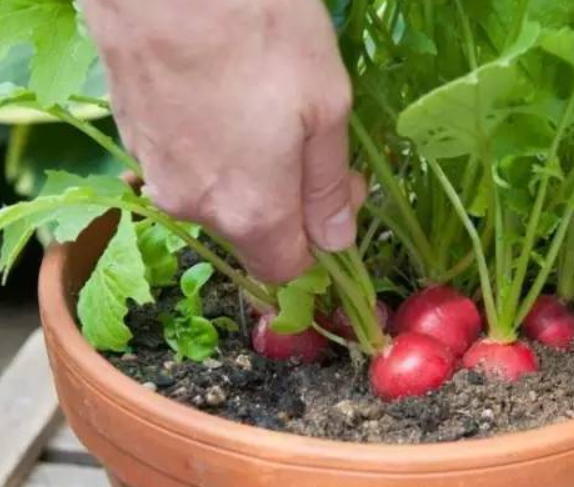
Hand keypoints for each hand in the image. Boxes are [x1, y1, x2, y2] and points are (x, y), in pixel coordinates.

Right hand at [81, 0, 364, 281]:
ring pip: (217, 195)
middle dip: (287, 202)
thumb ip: (329, 186)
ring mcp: (156, 171)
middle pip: (252, 232)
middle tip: (311, 140)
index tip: (340, 192)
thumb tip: (336, 241)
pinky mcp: (131, 135)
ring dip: (248, 171)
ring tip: (264, 107)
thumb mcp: (325, 106)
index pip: (286, 269)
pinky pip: (184, 162)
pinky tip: (222, 94)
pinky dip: (210, 146)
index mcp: (251, 211)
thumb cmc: (258, 28)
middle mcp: (195, 207)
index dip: (320, 242)